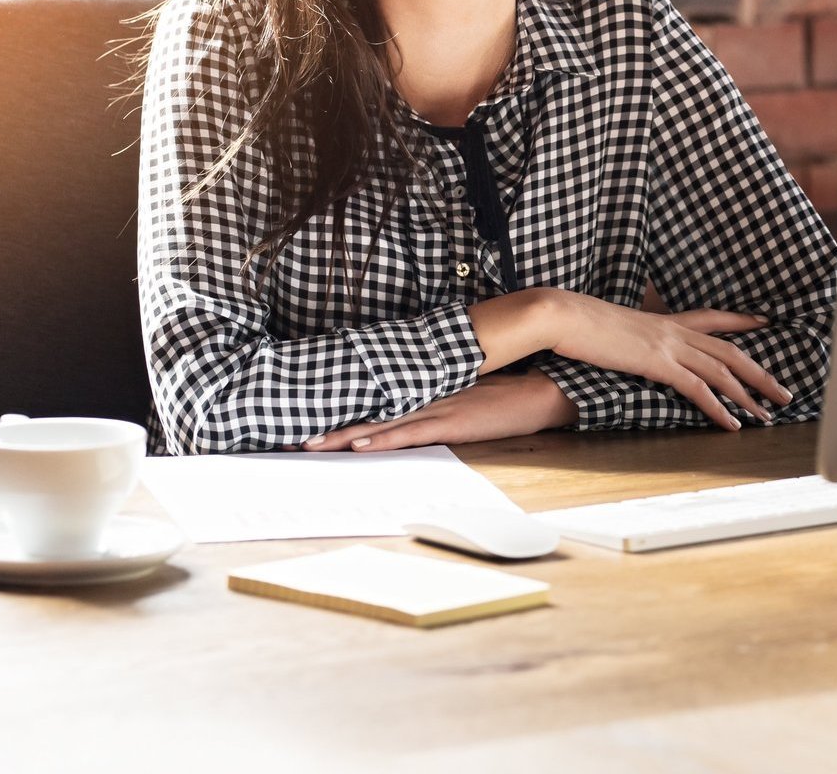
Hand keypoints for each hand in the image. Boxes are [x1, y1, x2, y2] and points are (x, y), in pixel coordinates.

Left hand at [301, 370, 577, 451]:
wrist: (541, 390)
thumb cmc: (508, 393)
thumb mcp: (468, 392)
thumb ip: (441, 397)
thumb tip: (413, 407)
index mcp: (428, 390)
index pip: (378, 402)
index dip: (345, 413)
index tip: (313, 422)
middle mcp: (425, 397)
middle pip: (370, 413)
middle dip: (332, 429)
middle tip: (295, 441)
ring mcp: (437, 409)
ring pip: (382, 423)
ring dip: (346, 436)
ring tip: (313, 445)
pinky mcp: (452, 423)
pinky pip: (411, 432)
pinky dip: (384, 439)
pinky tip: (361, 445)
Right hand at [541, 291, 788, 430]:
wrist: (565, 316)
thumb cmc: (581, 323)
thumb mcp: (616, 326)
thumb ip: (634, 336)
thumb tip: (633, 345)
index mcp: (664, 320)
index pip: (713, 317)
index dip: (741, 320)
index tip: (764, 321)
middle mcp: (674, 330)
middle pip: (730, 351)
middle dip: (760, 374)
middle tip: (784, 393)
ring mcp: (668, 345)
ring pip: (722, 371)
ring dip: (748, 395)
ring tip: (767, 414)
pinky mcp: (657, 363)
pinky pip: (697, 388)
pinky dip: (718, 407)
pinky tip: (731, 423)